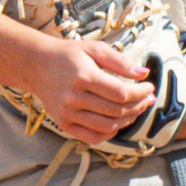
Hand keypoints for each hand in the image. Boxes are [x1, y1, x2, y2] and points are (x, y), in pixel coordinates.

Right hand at [24, 39, 155, 144]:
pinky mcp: (64, 125)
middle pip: (116, 111)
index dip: (141, 93)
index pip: (121, 93)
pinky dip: (110, 132)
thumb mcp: (94, 49)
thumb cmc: (68, 55)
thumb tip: (143, 74)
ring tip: (137, 109)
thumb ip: (120, 61)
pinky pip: (93, 137)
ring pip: (108, 126)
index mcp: (84, 77)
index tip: (149, 87)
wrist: (36, 65)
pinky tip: (118, 122)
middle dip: (139, 105)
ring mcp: (68, 114)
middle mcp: (74, 98)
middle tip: (148, 98)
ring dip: (128, 119)